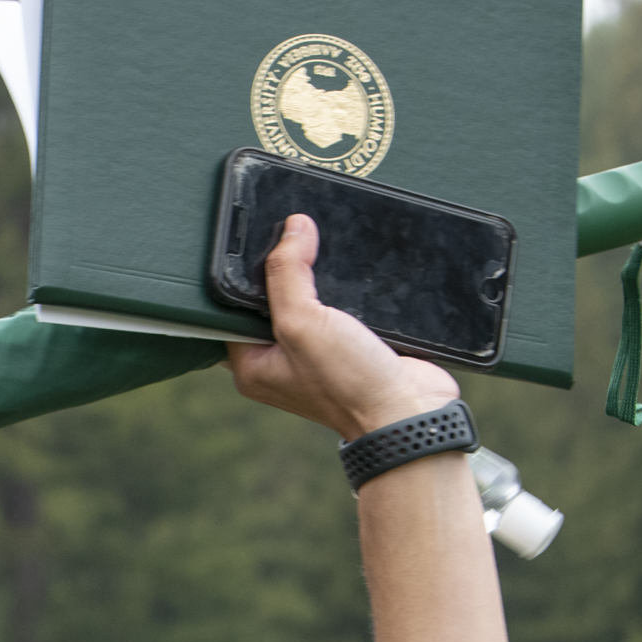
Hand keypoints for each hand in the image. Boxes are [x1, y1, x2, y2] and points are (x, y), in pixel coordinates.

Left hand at [227, 214, 461, 440]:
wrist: (409, 413)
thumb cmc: (349, 383)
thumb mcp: (303, 323)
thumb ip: (288, 274)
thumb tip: (292, 228)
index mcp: (251, 365)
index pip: (231, 311)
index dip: (241, 276)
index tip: (256, 241)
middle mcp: (279, 362)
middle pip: (271, 303)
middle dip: (283, 272)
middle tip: (293, 237)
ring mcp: (314, 356)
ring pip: (308, 302)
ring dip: (317, 277)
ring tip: (320, 245)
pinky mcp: (348, 348)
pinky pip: (339, 309)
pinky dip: (345, 290)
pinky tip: (351, 269)